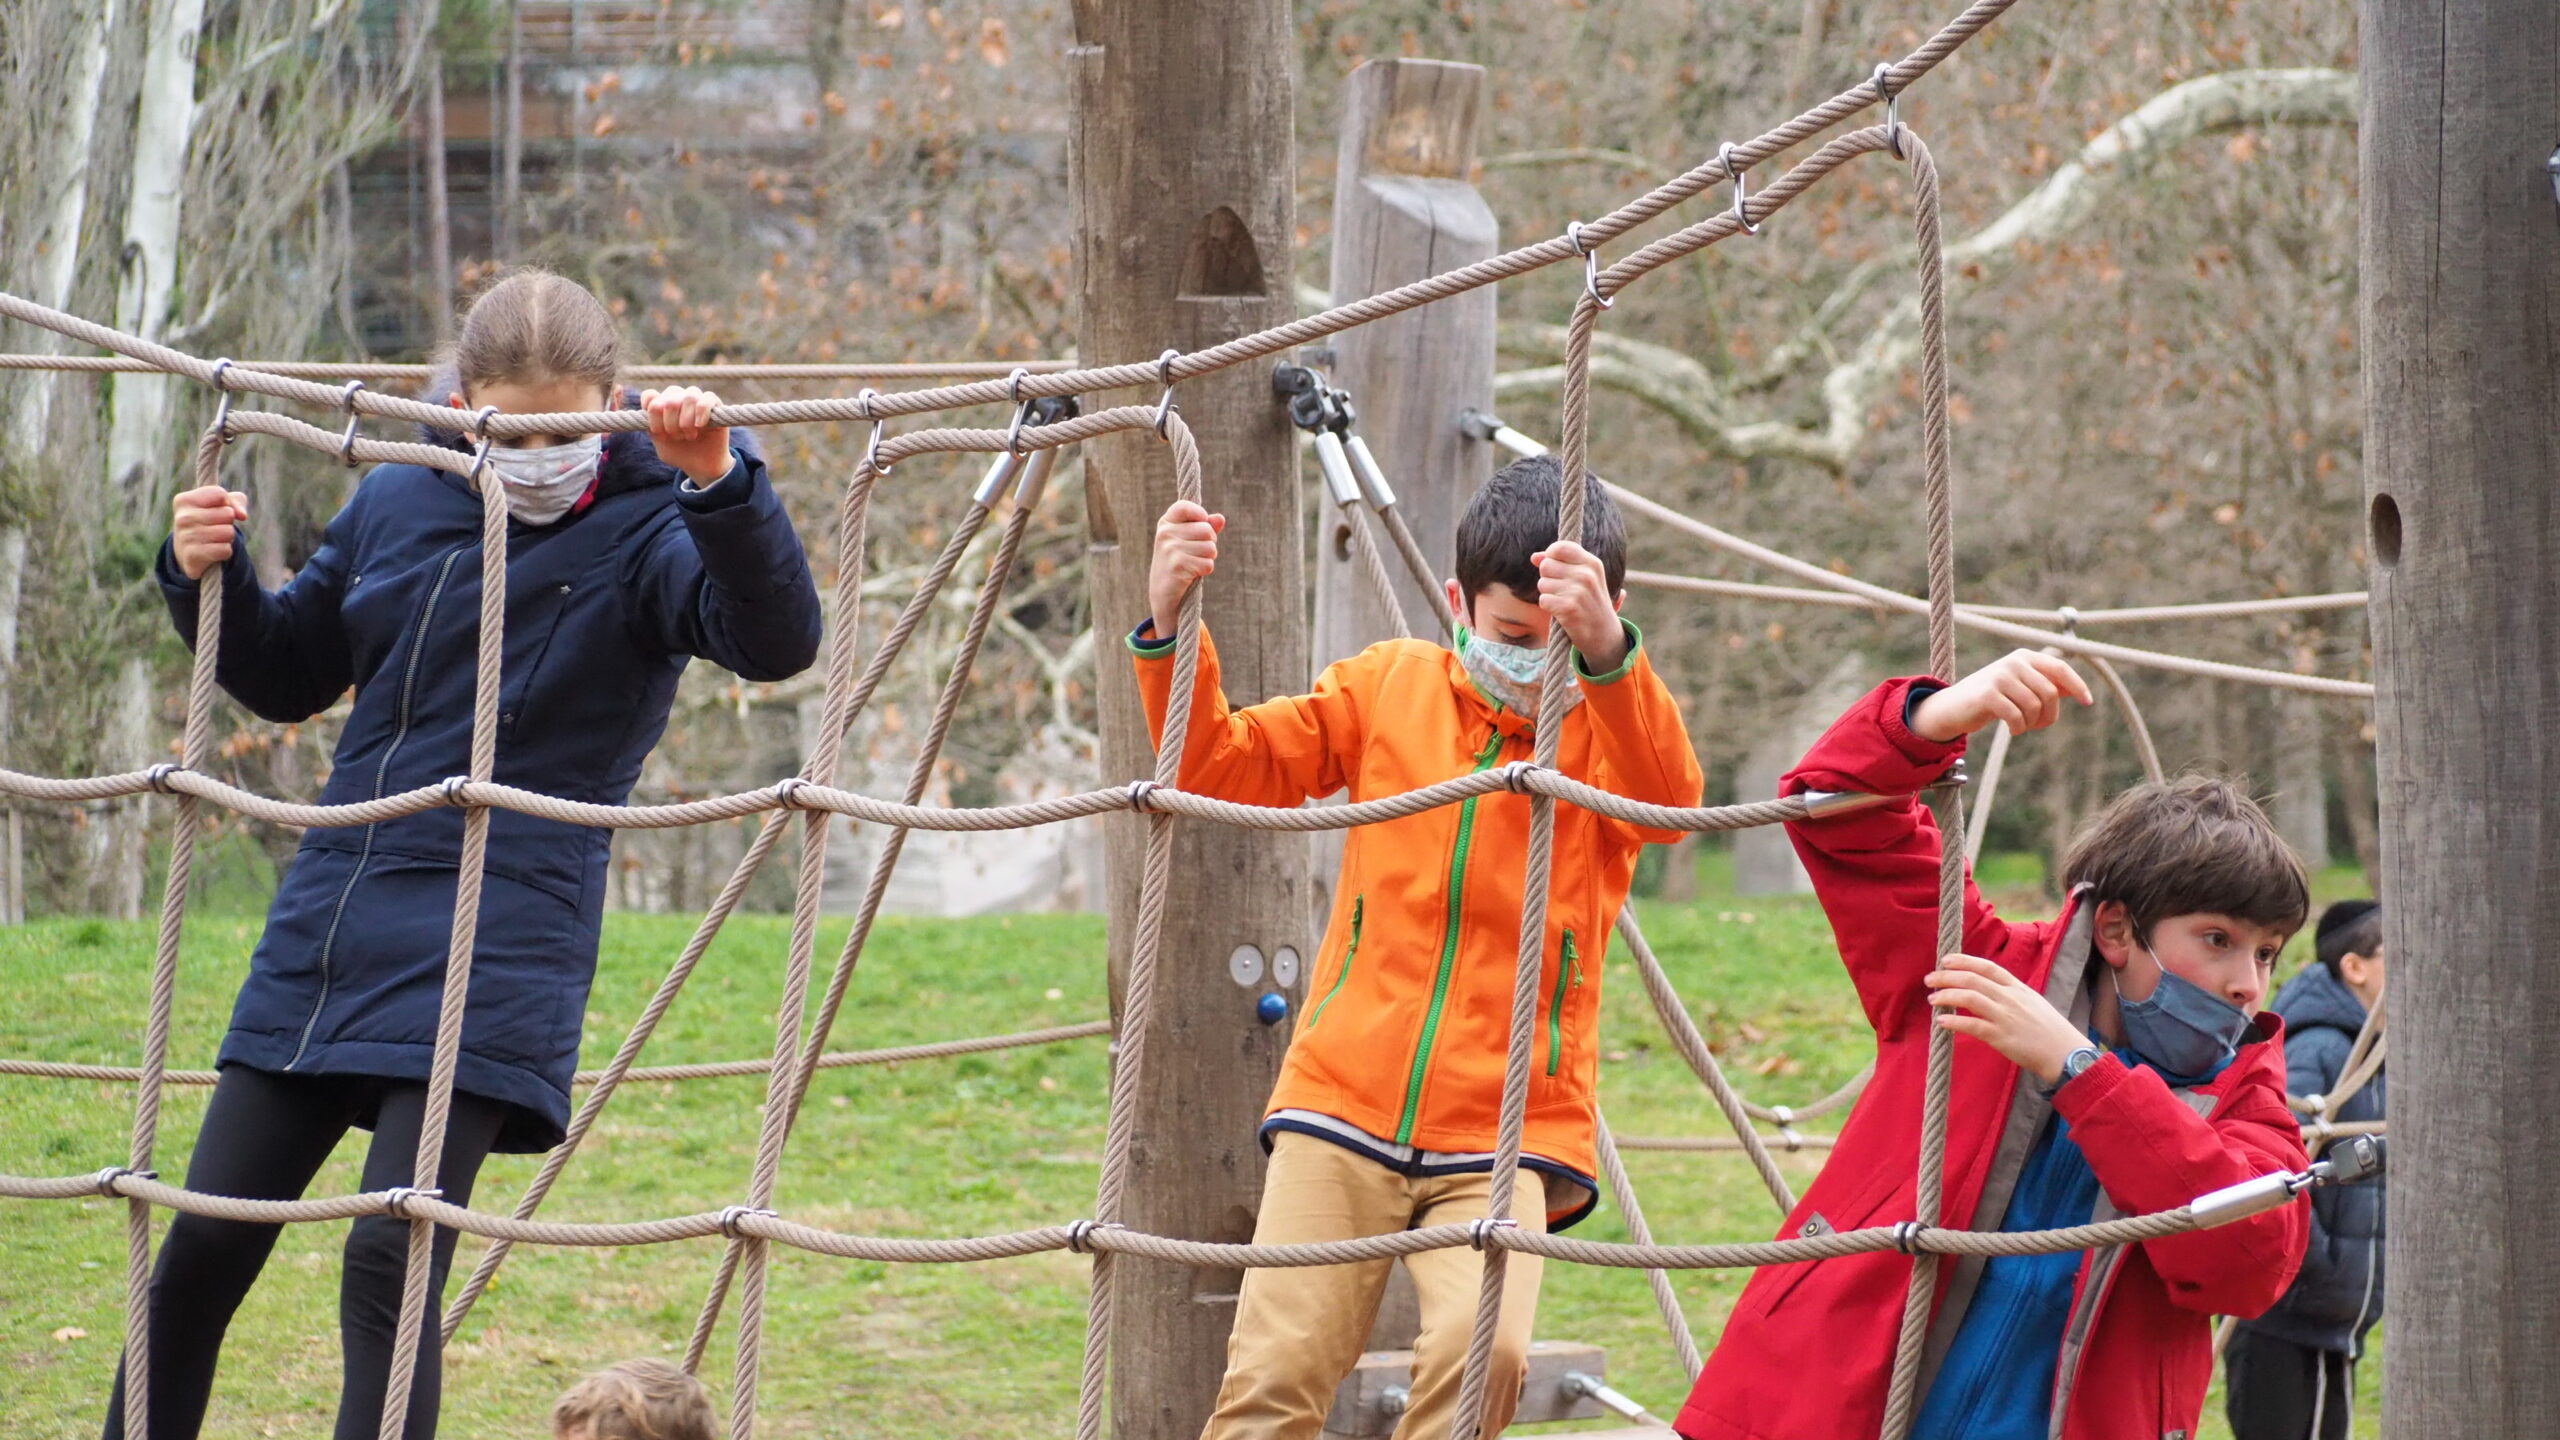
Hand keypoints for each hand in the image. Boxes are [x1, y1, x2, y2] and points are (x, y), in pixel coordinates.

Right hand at [171, 485, 248, 580]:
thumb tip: (242, 515)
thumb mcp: (221, 504)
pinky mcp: (193, 556)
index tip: (215, 509)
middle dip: (228, 522)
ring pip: (229, 532)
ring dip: (227, 537)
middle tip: (214, 527)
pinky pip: (226, 550)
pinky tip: (212, 550)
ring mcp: (186, 538)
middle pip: (228, 514)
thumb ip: (236, 501)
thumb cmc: (208, 520)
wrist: (189, 551)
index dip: (226, 503)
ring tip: (213, 538)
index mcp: (184, 500)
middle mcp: (182, 518)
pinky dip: (225, 551)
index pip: (220, 494)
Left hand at [642, 385, 731, 482]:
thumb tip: (653, 408)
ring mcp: (696, 399)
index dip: (652, 415)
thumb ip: (653, 428)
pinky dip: (702, 412)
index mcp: (662, 405)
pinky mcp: (715, 405)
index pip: (650, 396)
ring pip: (689, 397)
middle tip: (677, 438)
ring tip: (690, 436)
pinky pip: (707, 398)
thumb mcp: (662, 445)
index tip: (658, 432)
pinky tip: (699, 425)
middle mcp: (678, 398)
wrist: (702, 465)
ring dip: (687, 421)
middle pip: (669, 399)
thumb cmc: (680, 453)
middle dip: (671, 423)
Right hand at [1148, 499, 1223, 637]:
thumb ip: (1205, 527)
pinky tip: (1192, 573)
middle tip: (1197, 552)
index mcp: (1166, 523)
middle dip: (1210, 543)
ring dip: (1208, 558)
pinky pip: (1208, 564)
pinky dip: (1205, 570)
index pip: (1185, 506)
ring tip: (1194, 563)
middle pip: (1206, 530)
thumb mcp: (1189, 540)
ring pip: (1210, 548)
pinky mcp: (1178, 566)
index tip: (1201, 524)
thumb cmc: (1180, 561)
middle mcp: (1166, 533)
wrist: (1164, 592)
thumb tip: (1220, 518)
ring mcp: (1170, 549)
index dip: (1200, 515)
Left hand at [1533, 540, 1625, 671]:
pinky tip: (1562, 612)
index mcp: (1593, 563)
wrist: (1604, 635)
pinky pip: (1543, 600)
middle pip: (1546, 565)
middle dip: (1548, 579)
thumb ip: (1560, 563)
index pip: (1559, 547)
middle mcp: (1587, 575)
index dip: (1550, 557)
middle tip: (1564, 591)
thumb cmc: (1590, 603)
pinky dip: (1549, 607)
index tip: (1557, 569)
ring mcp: (1578, 591)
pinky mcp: (1568, 608)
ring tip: (1565, 602)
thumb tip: (1534, 557)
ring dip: (1549, 594)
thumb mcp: (1583, 578)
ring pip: (1542, 583)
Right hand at [1909, 649, 2091, 741]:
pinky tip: (2012, 731)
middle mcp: (2013, 662)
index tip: (2088, 702)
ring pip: (2035, 706)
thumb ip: (2045, 685)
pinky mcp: (1987, 694)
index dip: (2078, 685)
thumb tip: (2077, 690)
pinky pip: (2016, 716)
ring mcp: (1999, 676)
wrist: (1951, 708)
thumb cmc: (1990, 699)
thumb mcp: (2020, 688)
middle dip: (2049, 715)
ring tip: (2021, 727)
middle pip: (2050, 692)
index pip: (2060, 668)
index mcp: (2024, 656)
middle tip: (2037, 726)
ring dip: (2032, 724)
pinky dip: (2018, 728)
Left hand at [1926, 952, 2089, 1084]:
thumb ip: (2011, 994)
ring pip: (1969, 998)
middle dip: (1947, 977)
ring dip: (1946, 996)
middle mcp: (2010, 998)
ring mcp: (2006, 1017)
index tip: (1946, 960)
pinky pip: (1973, 1026)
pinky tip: (1942, 1022)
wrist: (2066, 1054)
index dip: (1964, 961)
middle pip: (1972, 979)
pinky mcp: (2002, 1037)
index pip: (1987, 967)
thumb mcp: (2033, 1002)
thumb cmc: (2050, 1030)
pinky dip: (1954, 1022)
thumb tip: (1988, 989)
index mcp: (2018, 988)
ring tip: (1932, 999)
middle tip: (1929, 979)